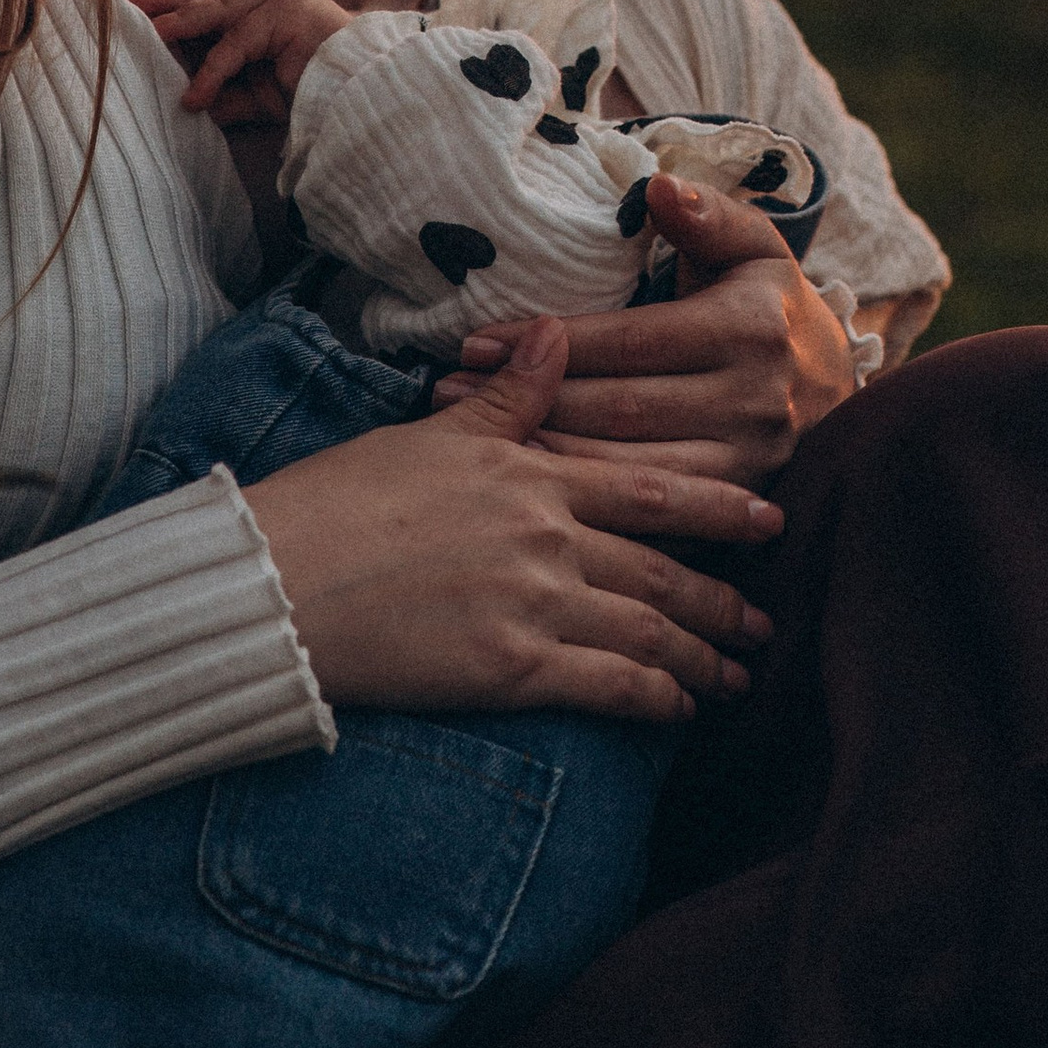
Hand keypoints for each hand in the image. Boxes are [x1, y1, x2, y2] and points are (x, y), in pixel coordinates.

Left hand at [131, 0, 348, 127]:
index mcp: (260, 4)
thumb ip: (219, 91)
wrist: (364, 95)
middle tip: (122, 0)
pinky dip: (213, 74)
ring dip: (175, 25)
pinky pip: (238, 45)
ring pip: (215, 11)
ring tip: (141, 36)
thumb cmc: (312, 94)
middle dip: (161, 0)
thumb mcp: (254, 94)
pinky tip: (193, 98)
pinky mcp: (288, 14)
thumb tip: (179, 100)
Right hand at [244, 318, 781, 723]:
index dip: (717, 509)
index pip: (649, 489)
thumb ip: (511, 397)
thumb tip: (557, 335)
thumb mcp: (433, 433)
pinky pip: (609, 686)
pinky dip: (656, 700)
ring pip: (649, 631)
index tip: (767, 519)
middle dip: (724, 600)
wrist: (279, 576)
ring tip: (737, 677)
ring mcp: (535, 604)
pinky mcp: (510, 668)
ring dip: (703, 658)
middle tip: (768, 622)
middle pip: (663, 568)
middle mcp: (548, 537)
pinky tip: (680, 712)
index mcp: (532, 474)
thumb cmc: (341, 500)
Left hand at [434, 177, 856, 483]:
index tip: (472, 344)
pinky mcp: (737, 509)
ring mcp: (748, 466)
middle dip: (524, 403)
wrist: (846, 396)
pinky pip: (649, 516)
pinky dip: (586, 505)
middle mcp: (753, 401)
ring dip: (540, 457)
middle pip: (616, 409)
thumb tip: (660, 186)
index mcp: (748, 328)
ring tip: (467, 445)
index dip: (545, 344)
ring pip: (626, 469)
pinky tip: (530, 490)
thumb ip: (708, 216)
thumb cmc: (772, 312)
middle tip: (444, 397)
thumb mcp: (755, 251)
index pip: (627, 340)